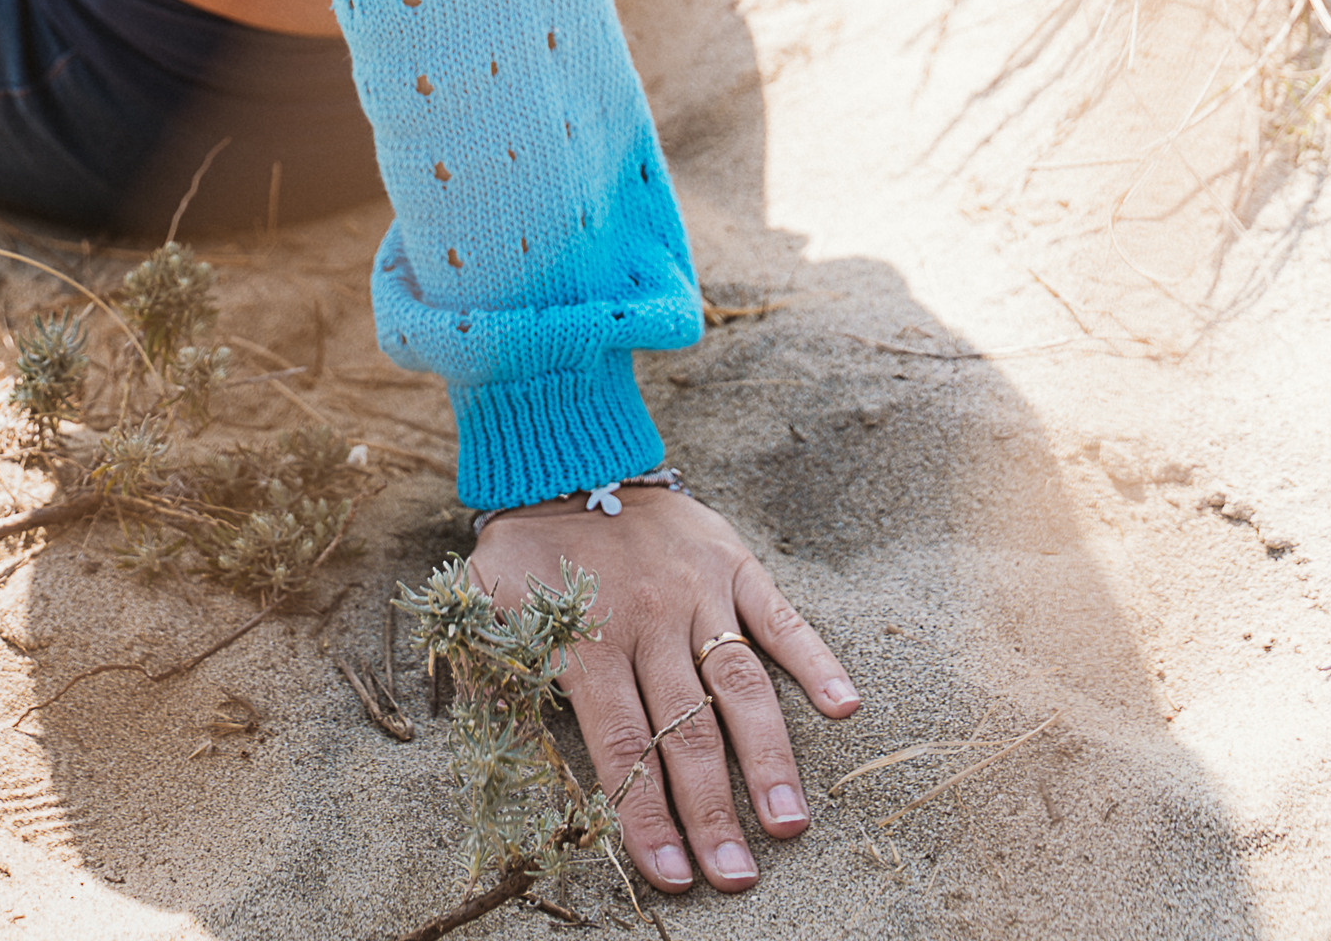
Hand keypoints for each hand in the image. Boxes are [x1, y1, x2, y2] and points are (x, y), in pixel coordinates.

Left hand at [470, 483, 856, 897]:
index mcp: (587, 638)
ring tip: (790, 823)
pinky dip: (815, 658)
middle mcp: (648, 618)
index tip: (672, 875)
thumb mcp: (485, 605)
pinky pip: (779, 615)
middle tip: (738, 877)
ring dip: (766, 758)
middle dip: (712, 811)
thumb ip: (492, 673)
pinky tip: (845, 706)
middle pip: (685, 731)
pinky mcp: (732, 561)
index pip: (621, 745)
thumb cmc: (527, 551)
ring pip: (738, 685)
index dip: (645, 814)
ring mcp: (696, 589)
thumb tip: (490, 755)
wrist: (567, 453)